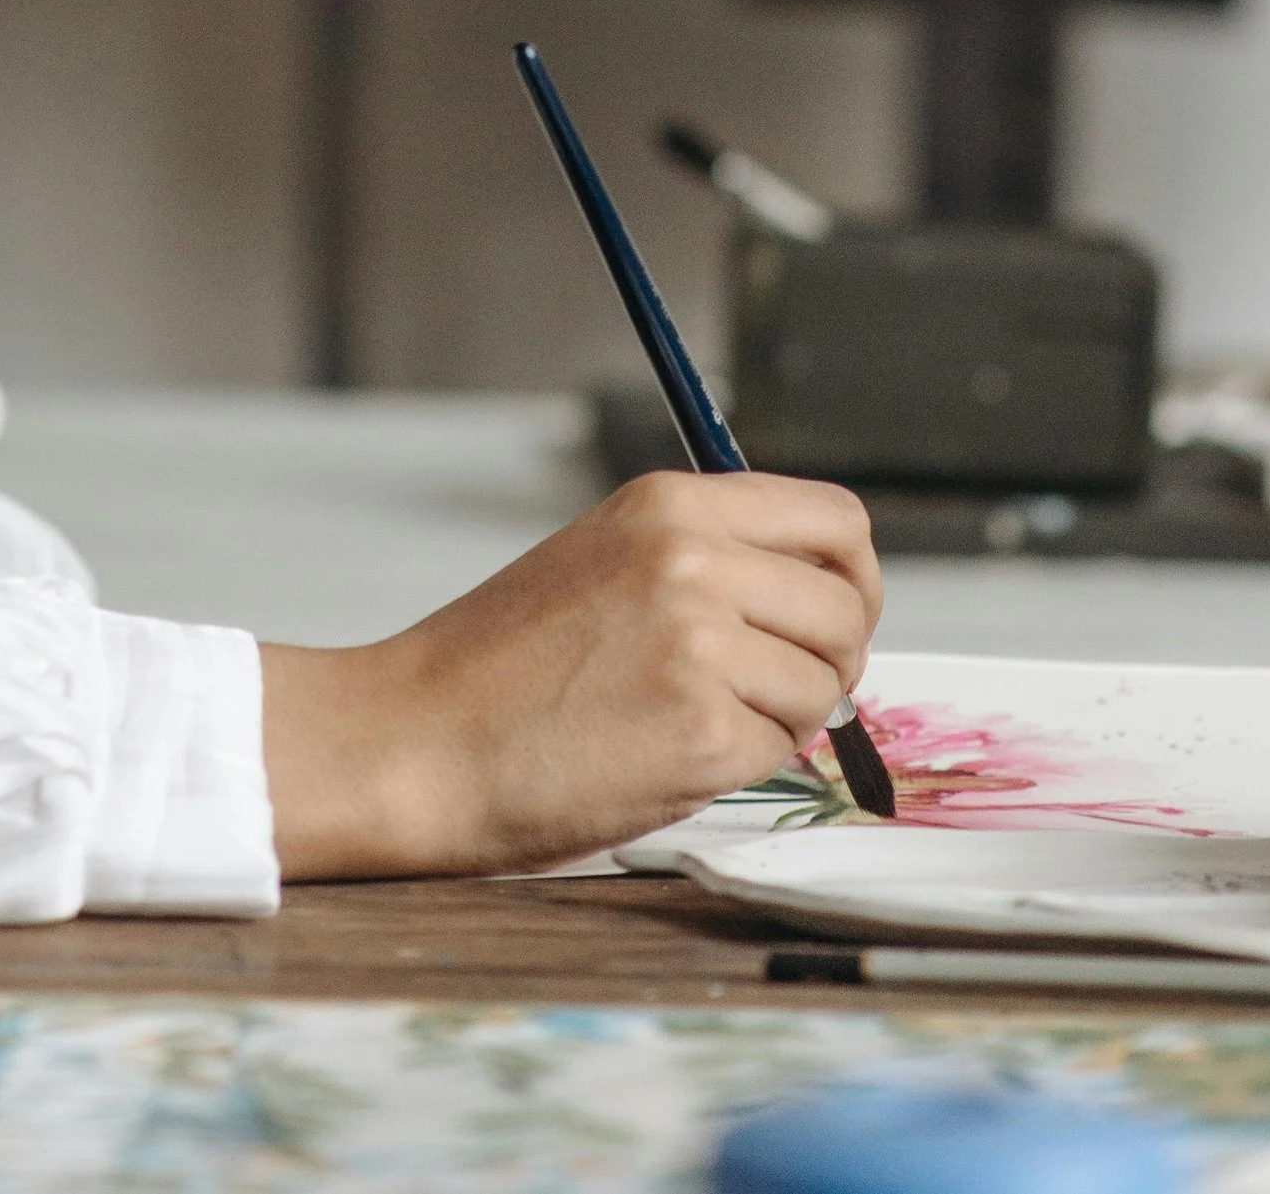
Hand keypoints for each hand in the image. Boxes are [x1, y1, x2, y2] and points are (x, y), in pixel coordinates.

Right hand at [259, 471, 882, 878]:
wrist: (416, 740)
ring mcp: (700, 645)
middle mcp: (693, 560)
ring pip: (821, 687)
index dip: (853, 577)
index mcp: (669, 505)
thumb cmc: (501, 665)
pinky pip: (780, 751)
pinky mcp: (701, 733)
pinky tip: (666, 755)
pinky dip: (740, 764)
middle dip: (829, 660)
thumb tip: (819, 591)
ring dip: (780, 718)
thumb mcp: (603, 558)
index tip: (833, 615)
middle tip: (772, 690)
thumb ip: (705, 555)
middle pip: (845, 608)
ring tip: (690, 720)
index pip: (835, 520)